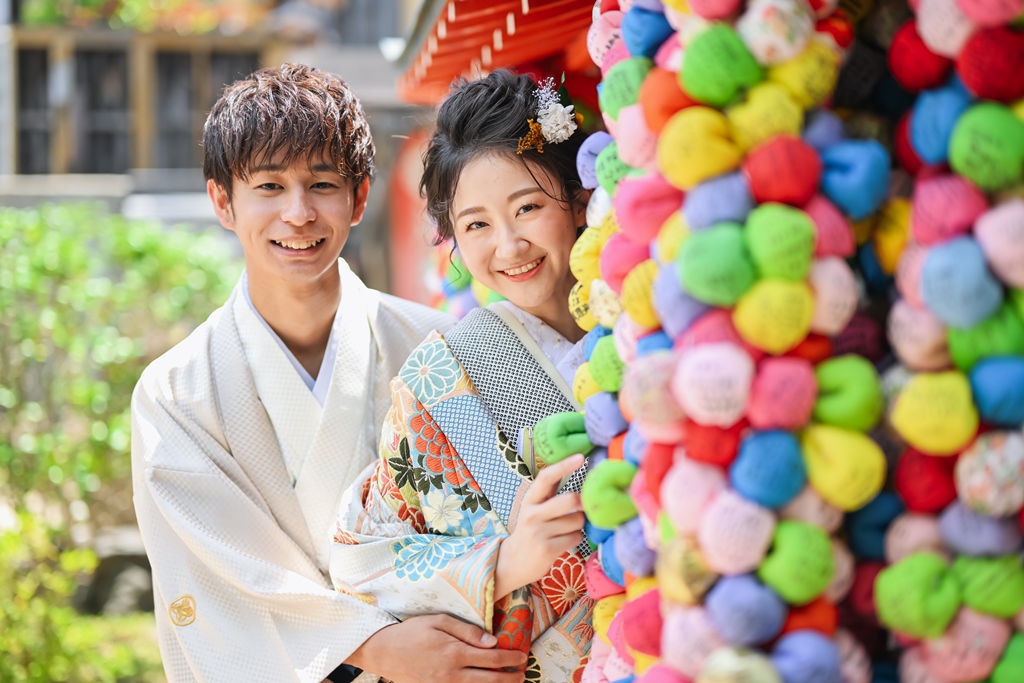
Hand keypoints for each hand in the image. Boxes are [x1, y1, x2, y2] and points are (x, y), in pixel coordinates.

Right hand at [346, 614, 526, 682]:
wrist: (384, 652)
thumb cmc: (412, 632)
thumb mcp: (439, 621)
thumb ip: (467, 631)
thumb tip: (492, 641)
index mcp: (455, 653)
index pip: (492, 658)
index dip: (510, 658)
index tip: (522, 657)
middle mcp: (452, 674)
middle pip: (490, 679)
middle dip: (510, 678)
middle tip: (522, 674)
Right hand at [495, 454, 585, 598]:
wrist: (512, 562)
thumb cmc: (531, 529)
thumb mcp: (534, 507)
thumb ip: (550, 491)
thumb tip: (574, 466)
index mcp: (530, 499)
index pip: (546, 478)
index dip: (564, 466)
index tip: (581, 457)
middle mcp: (532, 514)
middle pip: (570, 500)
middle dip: (583, 503)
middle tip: (583, 507)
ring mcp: (539, 532)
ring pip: (577, 521)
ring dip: (578, 525)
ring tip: (567, 529)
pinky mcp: (547, 550)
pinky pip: (576, 538)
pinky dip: (575, 539)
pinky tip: (564, 541)